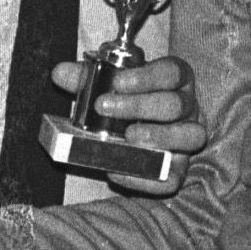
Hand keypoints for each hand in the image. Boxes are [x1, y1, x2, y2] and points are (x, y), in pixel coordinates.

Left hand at [49, 54, 206, 196]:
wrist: (133, 138)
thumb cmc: (124, 104)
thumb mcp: (106, 87)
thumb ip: (86, 78)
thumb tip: (60, 73)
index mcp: (174, 81)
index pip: (172, 72)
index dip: (147, 76)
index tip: (117, 82)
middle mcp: (187, 108)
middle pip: (176, 103)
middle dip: (140, 105)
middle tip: (104, 107)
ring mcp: (187, 139)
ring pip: (190, 136)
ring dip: (158, 136)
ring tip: (128, 136)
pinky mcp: (179, 169)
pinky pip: (173, 177)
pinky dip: (147, 177)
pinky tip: (118, 171)